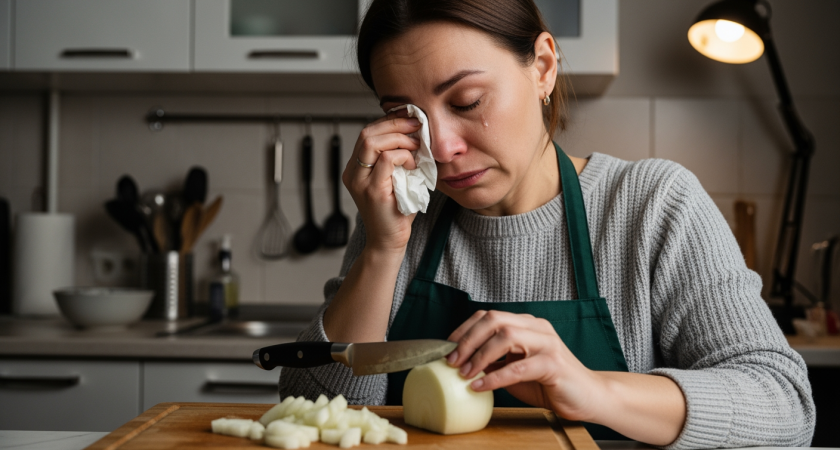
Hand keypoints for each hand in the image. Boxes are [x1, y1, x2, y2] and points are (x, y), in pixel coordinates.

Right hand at [344, 108, 422, 252]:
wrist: (389, 241)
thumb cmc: (396, 212)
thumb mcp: (395, 179)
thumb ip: (396, 159)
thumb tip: (414, 133)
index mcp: (355, 169)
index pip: (367, 133)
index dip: (388, 121)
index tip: (408, 118)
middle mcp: (353, 173)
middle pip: (367, 133)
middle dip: (394, 124)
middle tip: (416, 125)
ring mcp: (360, 182)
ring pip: (372, 142)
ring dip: (399, 139)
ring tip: (415, 146)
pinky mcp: (373, 191)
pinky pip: (386, 160)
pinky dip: (403, 156)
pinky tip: (412, 163)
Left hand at [446, 310, 602, 421]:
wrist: (588, 398)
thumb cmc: (549, 383)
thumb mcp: (515, 369)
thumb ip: (494, 361)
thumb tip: (461, 363)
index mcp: (526, 324)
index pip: (489, 316)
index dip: (464, 330)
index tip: (446, 348)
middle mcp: (537, 327)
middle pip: (494, 320)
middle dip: (468, 340)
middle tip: (452, 361)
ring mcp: (547, 343)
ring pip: (506, 337)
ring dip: (480, 356)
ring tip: (465, 373)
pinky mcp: (553, 364)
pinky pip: (518, 367)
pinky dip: (495, 377)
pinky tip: (480, 387)